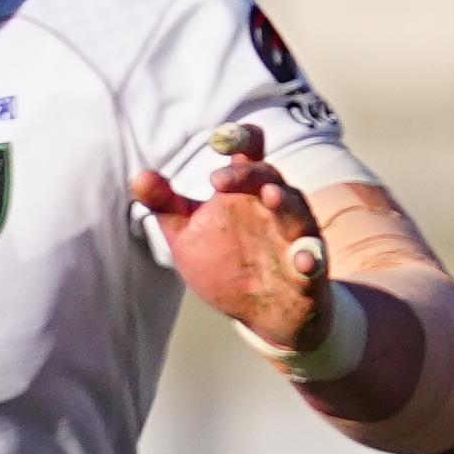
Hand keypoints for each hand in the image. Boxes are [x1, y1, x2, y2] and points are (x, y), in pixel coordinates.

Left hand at [134, 131, 329, 361]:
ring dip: (285, 204)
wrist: (264, 314)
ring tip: (270, 196)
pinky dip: (310, 259)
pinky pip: (314, 261)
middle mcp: (274, 208)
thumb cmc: (227, 266)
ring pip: (297, 212)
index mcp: (246, 193)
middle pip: (268, 178)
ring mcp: (295, 238)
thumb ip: (165, 205)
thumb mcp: (188, 235)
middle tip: (216, 181)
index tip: (220, 140)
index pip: (249, 154)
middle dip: (247, 174)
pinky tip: (301, 262)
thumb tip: (138, 176)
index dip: (240, 139)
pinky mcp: (309, 272)